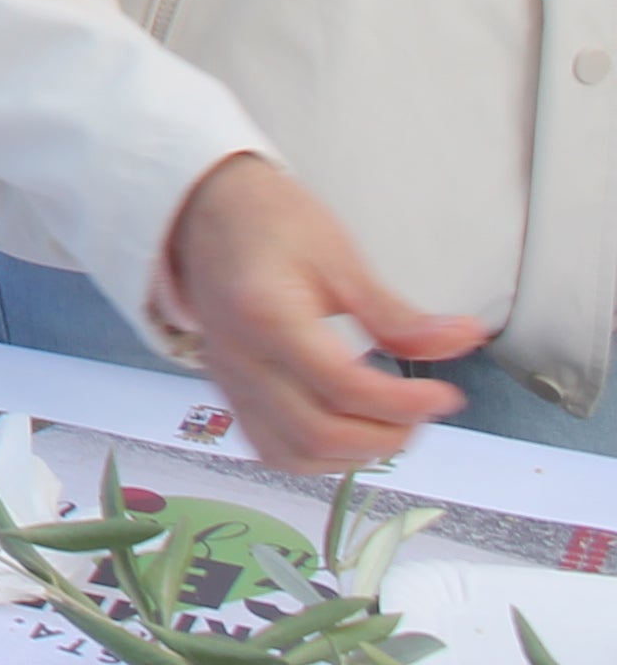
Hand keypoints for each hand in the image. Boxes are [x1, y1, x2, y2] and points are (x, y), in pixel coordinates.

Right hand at [161, 153, 486, 471]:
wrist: (203, 211)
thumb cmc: (269, 222)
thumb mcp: (339, 257)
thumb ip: (396, 314)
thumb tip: (465, 339)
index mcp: (265, 315)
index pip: (342, 386)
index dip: (405, 403)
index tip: (446, 395)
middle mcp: (239, 359)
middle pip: (317, 434)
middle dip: (386, 436)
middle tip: (421, 409)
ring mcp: (228, 380)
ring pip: (292, 455)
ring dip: (353, 455)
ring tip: (388, 421)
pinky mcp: (229, 391)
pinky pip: (272, 449)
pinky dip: (318, 455)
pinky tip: (348, 428)